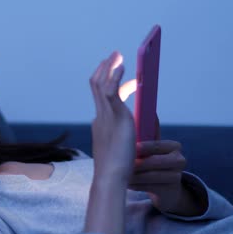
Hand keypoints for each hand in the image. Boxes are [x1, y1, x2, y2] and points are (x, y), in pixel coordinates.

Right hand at [89, 51, 135, 180]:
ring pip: (101, 84)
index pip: (100, 96)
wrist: (111, 178)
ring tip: (118, 56)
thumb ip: (126, 137)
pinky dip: (116, 77)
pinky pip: (112, 92)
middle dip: (104, 69)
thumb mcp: (121, 149)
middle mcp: (99, 116)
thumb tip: (136, 132)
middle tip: (113, 56)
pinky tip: (123, 68)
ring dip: (110, 68)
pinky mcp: (116, 117)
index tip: (114, 71)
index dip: (106, 82)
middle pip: (96, 85)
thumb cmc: (116, 170)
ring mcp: (105, 116)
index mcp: (100, 123)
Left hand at [127, 116, 206, 215]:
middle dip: (135, 163)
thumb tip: (146, 110)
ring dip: (133, 175)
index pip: (157, 144)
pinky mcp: (170, 191)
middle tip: (120, 163)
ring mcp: (177, 176)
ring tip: (120, 173)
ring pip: (149, 175)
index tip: (130, 148)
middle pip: (153, 161)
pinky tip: (126, 183)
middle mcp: (179, 160)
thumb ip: (147, 131)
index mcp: (174, 146)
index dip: (143, 147)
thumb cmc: (153, 163)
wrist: (165, 189)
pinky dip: (136, 185)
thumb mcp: (152, 147)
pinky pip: (149, 187)